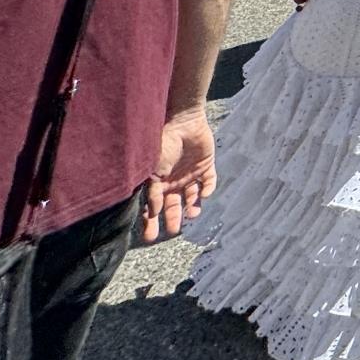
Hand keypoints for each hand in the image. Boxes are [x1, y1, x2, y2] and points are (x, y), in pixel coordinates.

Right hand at [141, 108, 215, 242]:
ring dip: (192, 206)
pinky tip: (204, 195)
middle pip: (173, 205)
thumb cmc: (163, 144)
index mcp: (158, 183)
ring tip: (192, 214)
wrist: (183, 122)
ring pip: (192, 196)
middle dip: (173, 219)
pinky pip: (209, 181)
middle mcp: (174, 181)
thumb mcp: (153, 170)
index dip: (151, 222)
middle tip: (174, 231)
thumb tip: (152, 212)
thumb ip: (152, 192)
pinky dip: (208, 189)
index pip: (154, 207)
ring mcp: (190, 174)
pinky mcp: (206, 165)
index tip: (150, 237)